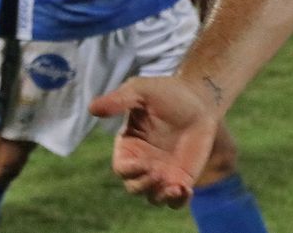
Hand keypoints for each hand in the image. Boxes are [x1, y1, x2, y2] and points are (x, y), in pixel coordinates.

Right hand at [89, 76, 218, 207]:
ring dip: (160, 196)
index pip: (121, 168)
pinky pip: (176, 201)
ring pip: (153, 198)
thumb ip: (118, 100)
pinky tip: (185, 190)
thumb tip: (92, 109)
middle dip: (143, 185)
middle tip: (157, 173)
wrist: (200, 99)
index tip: (141, 162)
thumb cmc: (167, 92)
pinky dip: (178, 201)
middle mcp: (143, 164)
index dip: (128, 170)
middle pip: (134, 187)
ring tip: (175, 187)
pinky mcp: (182, 179)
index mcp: (129, 146)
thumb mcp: (140, 91)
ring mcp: (163, 173)